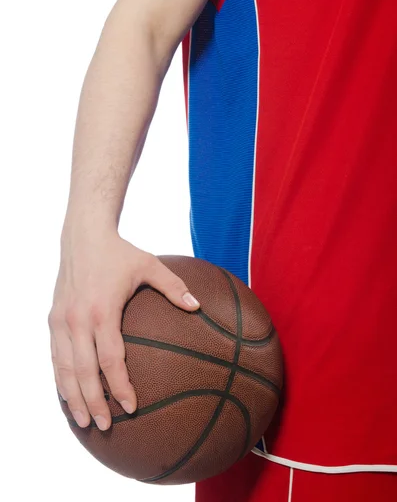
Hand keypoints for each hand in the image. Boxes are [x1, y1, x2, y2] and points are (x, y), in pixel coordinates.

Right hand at [48, 229, 199, 430]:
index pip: (109, 359)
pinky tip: (67, 393)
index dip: (119, 386)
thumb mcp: (150, 265)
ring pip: (64, 368)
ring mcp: (61, 320)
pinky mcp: (53, 318)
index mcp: (102, 310)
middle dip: (93, 402)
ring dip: (72, 397)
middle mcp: (77, 319)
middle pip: (83, 372)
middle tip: (104, 427)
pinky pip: (55, 355)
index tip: (130, 407)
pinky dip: (60, 378)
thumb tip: (198, 307)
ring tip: (82, 421)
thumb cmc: (120, 252)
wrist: (83, 236)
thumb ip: (174, 287)